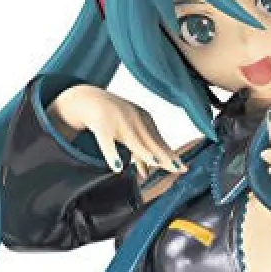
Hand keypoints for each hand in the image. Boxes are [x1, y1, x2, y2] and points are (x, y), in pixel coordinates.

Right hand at [49, 85, 186, 178]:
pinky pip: (106, 142)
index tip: (184, 169)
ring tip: (157, 163)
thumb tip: (147, 173)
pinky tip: (117, 167)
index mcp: (144, 120)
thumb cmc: (112, 119)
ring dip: (145, 152)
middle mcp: (135, 120)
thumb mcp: (128, 134)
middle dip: (165, 155)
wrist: (86, 98)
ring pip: (133, 141)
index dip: (171, 156)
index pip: (160, 142)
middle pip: (152, 142)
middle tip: (178, 169)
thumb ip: (137, 153)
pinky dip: (112, 154)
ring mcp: (118, 122)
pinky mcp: (101, 126)